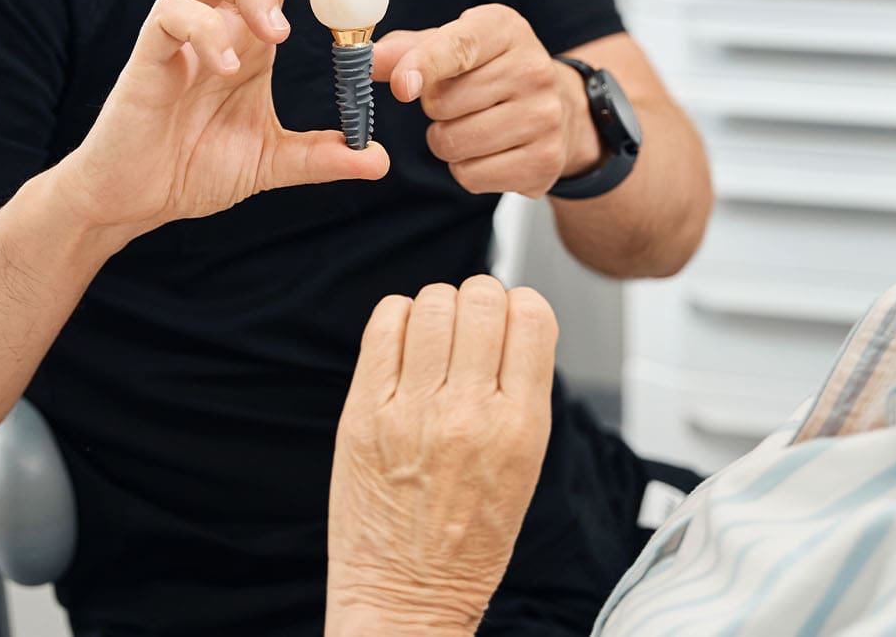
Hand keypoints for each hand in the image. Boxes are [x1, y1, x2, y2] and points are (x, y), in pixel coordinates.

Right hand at [52, 0, 389, 245]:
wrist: (133, 201)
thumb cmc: (193, 169)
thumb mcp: (271, 162)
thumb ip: (322, 156)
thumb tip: (378, 160)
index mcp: (251, 39)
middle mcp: (218, 24)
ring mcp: (180, 35)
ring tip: (280, 32)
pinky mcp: (147, 57)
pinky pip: (169, 15)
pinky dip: (204, 30)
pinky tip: (228, 67)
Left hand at [327, 277, 557, 636]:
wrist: (406, 596)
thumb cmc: (467, 541)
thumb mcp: (524, 467)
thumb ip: (519, 394)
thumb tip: (510, 325)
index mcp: (520, 427)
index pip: (532, 316)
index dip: (521, 307)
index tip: (510, 322)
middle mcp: (468, 413)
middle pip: (482, 299)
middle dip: (481, 301)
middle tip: (471, 328)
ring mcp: (411, 410)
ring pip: (433, 303)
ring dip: (438, 309)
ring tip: (436, 341)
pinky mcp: (364, 412)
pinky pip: (384, 325)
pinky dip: (397, 319)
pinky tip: (404, 344)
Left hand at [373, 5, 599, 198]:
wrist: (560, 108)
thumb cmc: (490, 71)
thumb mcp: (453, 45)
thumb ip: (407, 50)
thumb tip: (369, 60)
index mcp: (504, 29)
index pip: (459, 47)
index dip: (424, 66)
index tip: (402, 86)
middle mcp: (533, 69)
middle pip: (444, 103)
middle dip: (435, 108)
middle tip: (459, 101)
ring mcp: (545, 117)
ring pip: (455, 143)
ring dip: (447, 140)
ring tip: (473, 124)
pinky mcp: (546, 160)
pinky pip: (472, 176)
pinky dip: (467, 169)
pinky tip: (489, 150)